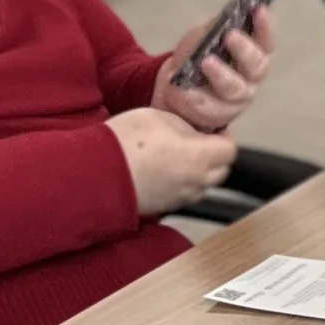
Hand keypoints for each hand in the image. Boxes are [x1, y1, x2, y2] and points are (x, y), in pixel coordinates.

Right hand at [106, 106, 233, 216]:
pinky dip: (181, 183)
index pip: (230, 150)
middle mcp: (195, 182)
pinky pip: (184, 194)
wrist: (94, 172)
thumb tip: (194, 132)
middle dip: (214, 155)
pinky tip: (163, 170)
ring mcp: (181, 198)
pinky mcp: (165, 207)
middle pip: (221, 170)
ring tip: (178, 155)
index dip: (224, 137)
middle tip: (197, 141)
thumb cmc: (124, 141)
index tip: (212, 130)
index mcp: (199, 157)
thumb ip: (185, 125)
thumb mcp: (158, 117)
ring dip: (199, 171)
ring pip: (203, 185)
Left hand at [154, 5, 272, 132]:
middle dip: (244, 49)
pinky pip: (208, 107)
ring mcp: (235, 100)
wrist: (175, 88)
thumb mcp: (202, 37)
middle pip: (256, 66)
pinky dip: (196, 97)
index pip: (266, 42)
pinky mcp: (216, 117)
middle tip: (231, 35)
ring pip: (234, 88)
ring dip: (221, 74)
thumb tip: (224, 17)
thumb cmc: (196, 58)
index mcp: (253, 56)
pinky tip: (186, 89)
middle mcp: (250, 79)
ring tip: (206, 62)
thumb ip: (213, 28)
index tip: (259, 9)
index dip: (265, 27)